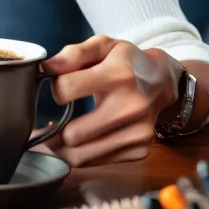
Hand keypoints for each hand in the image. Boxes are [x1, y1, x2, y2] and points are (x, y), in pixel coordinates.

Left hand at [41, 35, 181, 166]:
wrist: (163, 82)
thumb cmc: (127, 62)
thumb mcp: (103, 45)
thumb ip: (74, 53)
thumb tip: (46, 68)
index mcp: (118, 75)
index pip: (67, 89)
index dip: (54, 88)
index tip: (56, 87)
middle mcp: (131, 107)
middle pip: (73, 134)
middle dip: (53, 130)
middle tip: (46, 124)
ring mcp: (138, 133)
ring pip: (82, 156)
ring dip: (61, 149)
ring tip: (53, 138)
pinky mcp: (140, 150)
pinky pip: (98, 162)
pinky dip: (82, 154)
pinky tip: (79, 141)